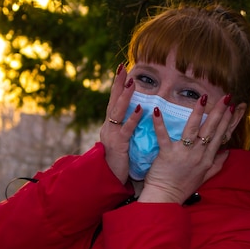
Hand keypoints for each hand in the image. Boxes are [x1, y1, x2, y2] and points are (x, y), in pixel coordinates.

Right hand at [99, 64, 142, 183]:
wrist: (109, 180)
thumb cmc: (119, 162)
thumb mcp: (122, 142)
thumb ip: (128, 128)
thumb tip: (139, 115)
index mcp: (110, 125)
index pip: (114, 101)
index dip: (117, 85)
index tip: (122, 69)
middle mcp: (108, 127)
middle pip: (112, 101)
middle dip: (118, 84)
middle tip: (123, 68)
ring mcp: (111, 135)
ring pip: (117, 112)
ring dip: (125, 96)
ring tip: (132, 83)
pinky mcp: (118, 145)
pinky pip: (126, 129)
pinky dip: (133, 118)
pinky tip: (141, 108)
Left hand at [138, 94, 234, 203]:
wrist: (166, 198)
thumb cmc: (182, 188)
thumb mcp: (204, 177)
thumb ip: (217, 164)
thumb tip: (227, 153)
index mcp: (207, 159)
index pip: (219, 136)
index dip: (226, 121)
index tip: (231, 107)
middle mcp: (198, 155)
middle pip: (210, 130)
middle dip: (218, 112)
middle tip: (225, 97)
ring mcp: (183, 154)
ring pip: (193, 129)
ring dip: (197, 112)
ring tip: (203, 98)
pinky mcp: (167, 154)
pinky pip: (163, 136)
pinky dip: (160, 123)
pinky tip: (158, 110)